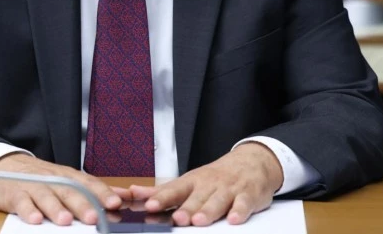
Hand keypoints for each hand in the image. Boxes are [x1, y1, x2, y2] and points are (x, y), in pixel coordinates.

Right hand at [0, 153, 130, 224]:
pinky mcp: (15, 193)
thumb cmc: (42, 178)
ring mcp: (34, 185)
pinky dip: (28, 210)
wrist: (6, 167)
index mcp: (68, 176)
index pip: (88, 183)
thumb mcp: (66, 180)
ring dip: (56, 208)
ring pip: (46, 196)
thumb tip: (122, 197)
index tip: (115, 203)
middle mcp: (53, 179)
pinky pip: (22, 202)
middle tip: (93, 218)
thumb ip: (91, 190)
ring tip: (65, 220)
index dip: (102, 193)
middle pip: (69, 191)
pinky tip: (35, 219)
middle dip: (82, 204)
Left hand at [129, 142, 282, 225]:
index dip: (161, 198)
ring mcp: (228, 189)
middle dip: (186, 208)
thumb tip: (132, 193)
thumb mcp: (188, 181)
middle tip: (176, 218)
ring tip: (199, 221)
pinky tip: (234, 219)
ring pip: (218, 200)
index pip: (174, 190)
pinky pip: (244, 203)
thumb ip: (162, 191)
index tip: (149, 206)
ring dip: (208, 210)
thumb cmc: (213, 177)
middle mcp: (208, 184)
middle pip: (196, 197)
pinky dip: (239, 210)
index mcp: (191, 182)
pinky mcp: (248, 195)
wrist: (250, 162)